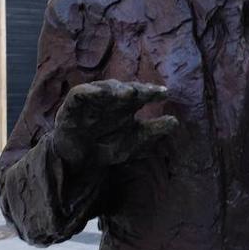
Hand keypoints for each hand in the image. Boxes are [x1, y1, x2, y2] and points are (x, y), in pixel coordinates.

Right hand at [52, 80, 176, 167]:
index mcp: (126, 105)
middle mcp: (111, 99)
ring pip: (105, 88)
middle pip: (126, 89)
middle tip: (150, 92)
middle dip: (138, 89)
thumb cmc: (107, 146)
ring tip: (130, 93)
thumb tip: (176, 122)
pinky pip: (80, 93)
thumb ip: (153, 131)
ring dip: (117, 89)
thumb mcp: (134, 142)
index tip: (165, 93)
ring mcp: (92, 100)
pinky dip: (89, 91)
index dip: (153, 92)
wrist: (79, 161)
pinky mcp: (72, 105)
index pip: (142, 95)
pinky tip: (100, 93)